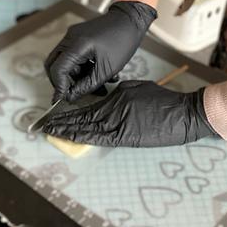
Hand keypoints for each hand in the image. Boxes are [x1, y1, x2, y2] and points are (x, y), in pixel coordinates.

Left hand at [43, 81, 217, 147]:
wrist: (181, 115)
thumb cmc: (162, 99)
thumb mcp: (136, 87)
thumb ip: (117, 92)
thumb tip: (103, 99)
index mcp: (116, 96)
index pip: (87, 106)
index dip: (69, 111)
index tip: (54, 114)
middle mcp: (114, 111)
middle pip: (83, 119)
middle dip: (63, 123)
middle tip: (45, 125)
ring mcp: (119, 126)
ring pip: (88, 130)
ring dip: (69, 132)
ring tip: (53, 133)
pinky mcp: (126, 139)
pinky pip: (100, 139)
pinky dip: (84, 139)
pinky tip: (72, 139)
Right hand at [44, 1, 156, 101]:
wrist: (130, 20)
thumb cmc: (123, 42)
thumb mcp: (107, 70)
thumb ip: (86, 86)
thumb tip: (70, 97)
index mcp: (78, 44)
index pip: (57, 69)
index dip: (59, 86)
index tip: (64, 99)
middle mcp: (70, 37)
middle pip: (53, 64)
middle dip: (62, 81)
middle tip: (73, 92)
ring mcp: (72, 35)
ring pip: (61, 60)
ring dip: (72, 74)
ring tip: (90, 82)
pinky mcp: (76, 35)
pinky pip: (69, 53)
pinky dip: (77, 66)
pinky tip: (92, 72)